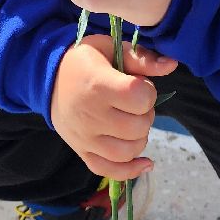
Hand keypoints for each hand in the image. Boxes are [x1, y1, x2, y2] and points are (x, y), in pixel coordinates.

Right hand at [51, 34, 176, 180]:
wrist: (47, 78)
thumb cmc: (83, 60)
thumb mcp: (109, 48)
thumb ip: (141, 59)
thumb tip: (172, 65)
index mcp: (98, 84)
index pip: (140, 98)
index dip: (148, 91)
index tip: (137, 84)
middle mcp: (90, 115)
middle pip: (138, 127)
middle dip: (145, 114)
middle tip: (134, 104)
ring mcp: (84, 137)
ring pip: (127, 152)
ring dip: (139, 138)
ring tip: (131, 122)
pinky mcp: (81, 151)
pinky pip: (108, 171)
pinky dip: (131, 171)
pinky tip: (145, 162)